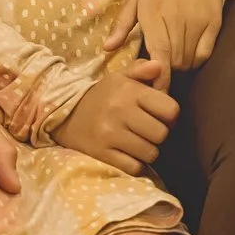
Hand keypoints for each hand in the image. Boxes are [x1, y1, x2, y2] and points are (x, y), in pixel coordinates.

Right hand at [53, 57, 179, 174]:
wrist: (64, 113)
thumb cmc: (101, 96)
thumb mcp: (119, 78)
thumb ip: (142, 69)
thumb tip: (159, 66)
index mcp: (130, 91)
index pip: (170, 109)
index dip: (171, 116)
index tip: (162, 117)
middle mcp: (120, 111)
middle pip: (162, 134)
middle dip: (159, 135)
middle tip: (149, 132)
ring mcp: (110, 134)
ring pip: (150, 153)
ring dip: (148, 151)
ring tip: (138, 143)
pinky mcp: (101, 153)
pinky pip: (133, 167)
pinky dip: (135, 164)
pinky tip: (128, 155)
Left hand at [102, 0, 224, 70]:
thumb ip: (121, 25)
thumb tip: (106, 49)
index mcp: (154, 12)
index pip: (159, 53)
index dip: (158, 77)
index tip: (155, 91)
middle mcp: (178, 18)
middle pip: (175, 61)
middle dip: (165, 70)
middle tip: (158, 66)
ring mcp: (198, 21)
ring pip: (189, 60)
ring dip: (179, 65)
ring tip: (171, 56)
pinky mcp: (214, 23)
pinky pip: (204, 54)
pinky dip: (195, 59)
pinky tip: (187, 51)